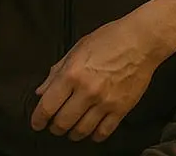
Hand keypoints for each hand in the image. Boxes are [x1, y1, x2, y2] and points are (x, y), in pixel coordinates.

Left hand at [31, 13, 164, 141]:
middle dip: (54, 128)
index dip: (38, 118)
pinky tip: (90, 133)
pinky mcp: (121, 110)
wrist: (139, 42)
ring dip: (72, 134)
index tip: (36, 123)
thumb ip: (56, 72)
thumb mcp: (76, 49)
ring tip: (70, 131)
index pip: (48, 104)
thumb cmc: (106, 40)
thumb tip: (41, 91)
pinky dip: (94, 137)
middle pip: (63, 122)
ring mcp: (105, 103)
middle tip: (53, 127)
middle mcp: (87, 91)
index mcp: (72, 74)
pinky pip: (104, 132)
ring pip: (82, 130)